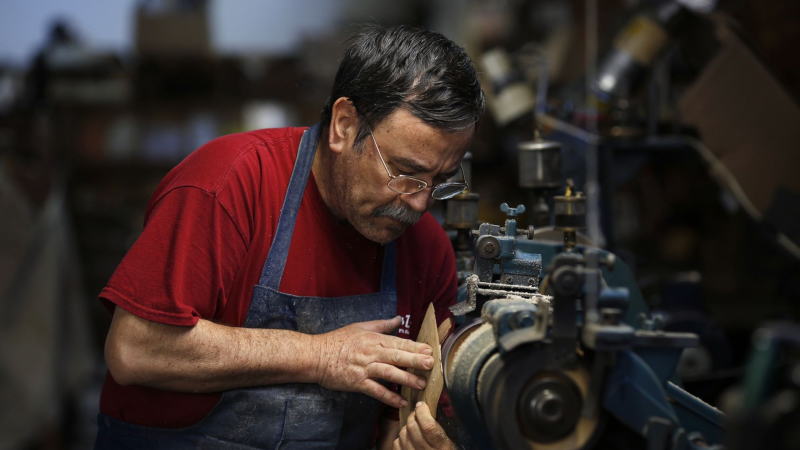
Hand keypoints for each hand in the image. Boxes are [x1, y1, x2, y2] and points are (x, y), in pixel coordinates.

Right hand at [313, 316, 433, 407]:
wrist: (316, 355)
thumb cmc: (338, 340)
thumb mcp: (360, 327)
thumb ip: (382, 325)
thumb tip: (399, 318)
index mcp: (373, 338)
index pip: (398, 342)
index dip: (415, 346)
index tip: (430, 350)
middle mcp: (371, 353)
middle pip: (396, 356)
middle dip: (415, 360)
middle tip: (431, 364)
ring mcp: (364, 368)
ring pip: (389, 373)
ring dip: (406, 379)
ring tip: (421, 384)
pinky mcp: (357, 383)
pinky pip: (376, 391)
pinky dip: (388, 397)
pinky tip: (401, 402)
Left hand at [394, 402, 454, 449]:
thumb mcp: (453, 444)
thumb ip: (443, 432)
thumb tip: (431, 412)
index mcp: (444, 448)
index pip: (429, 427)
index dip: (423, 413)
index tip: (422, 405)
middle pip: (413, 429)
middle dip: (413, 416)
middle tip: (416, 413)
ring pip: (402, 436)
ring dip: (406, 427)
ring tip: (413, 426)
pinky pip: (396, 446)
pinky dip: (399, 439)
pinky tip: (407, 438)